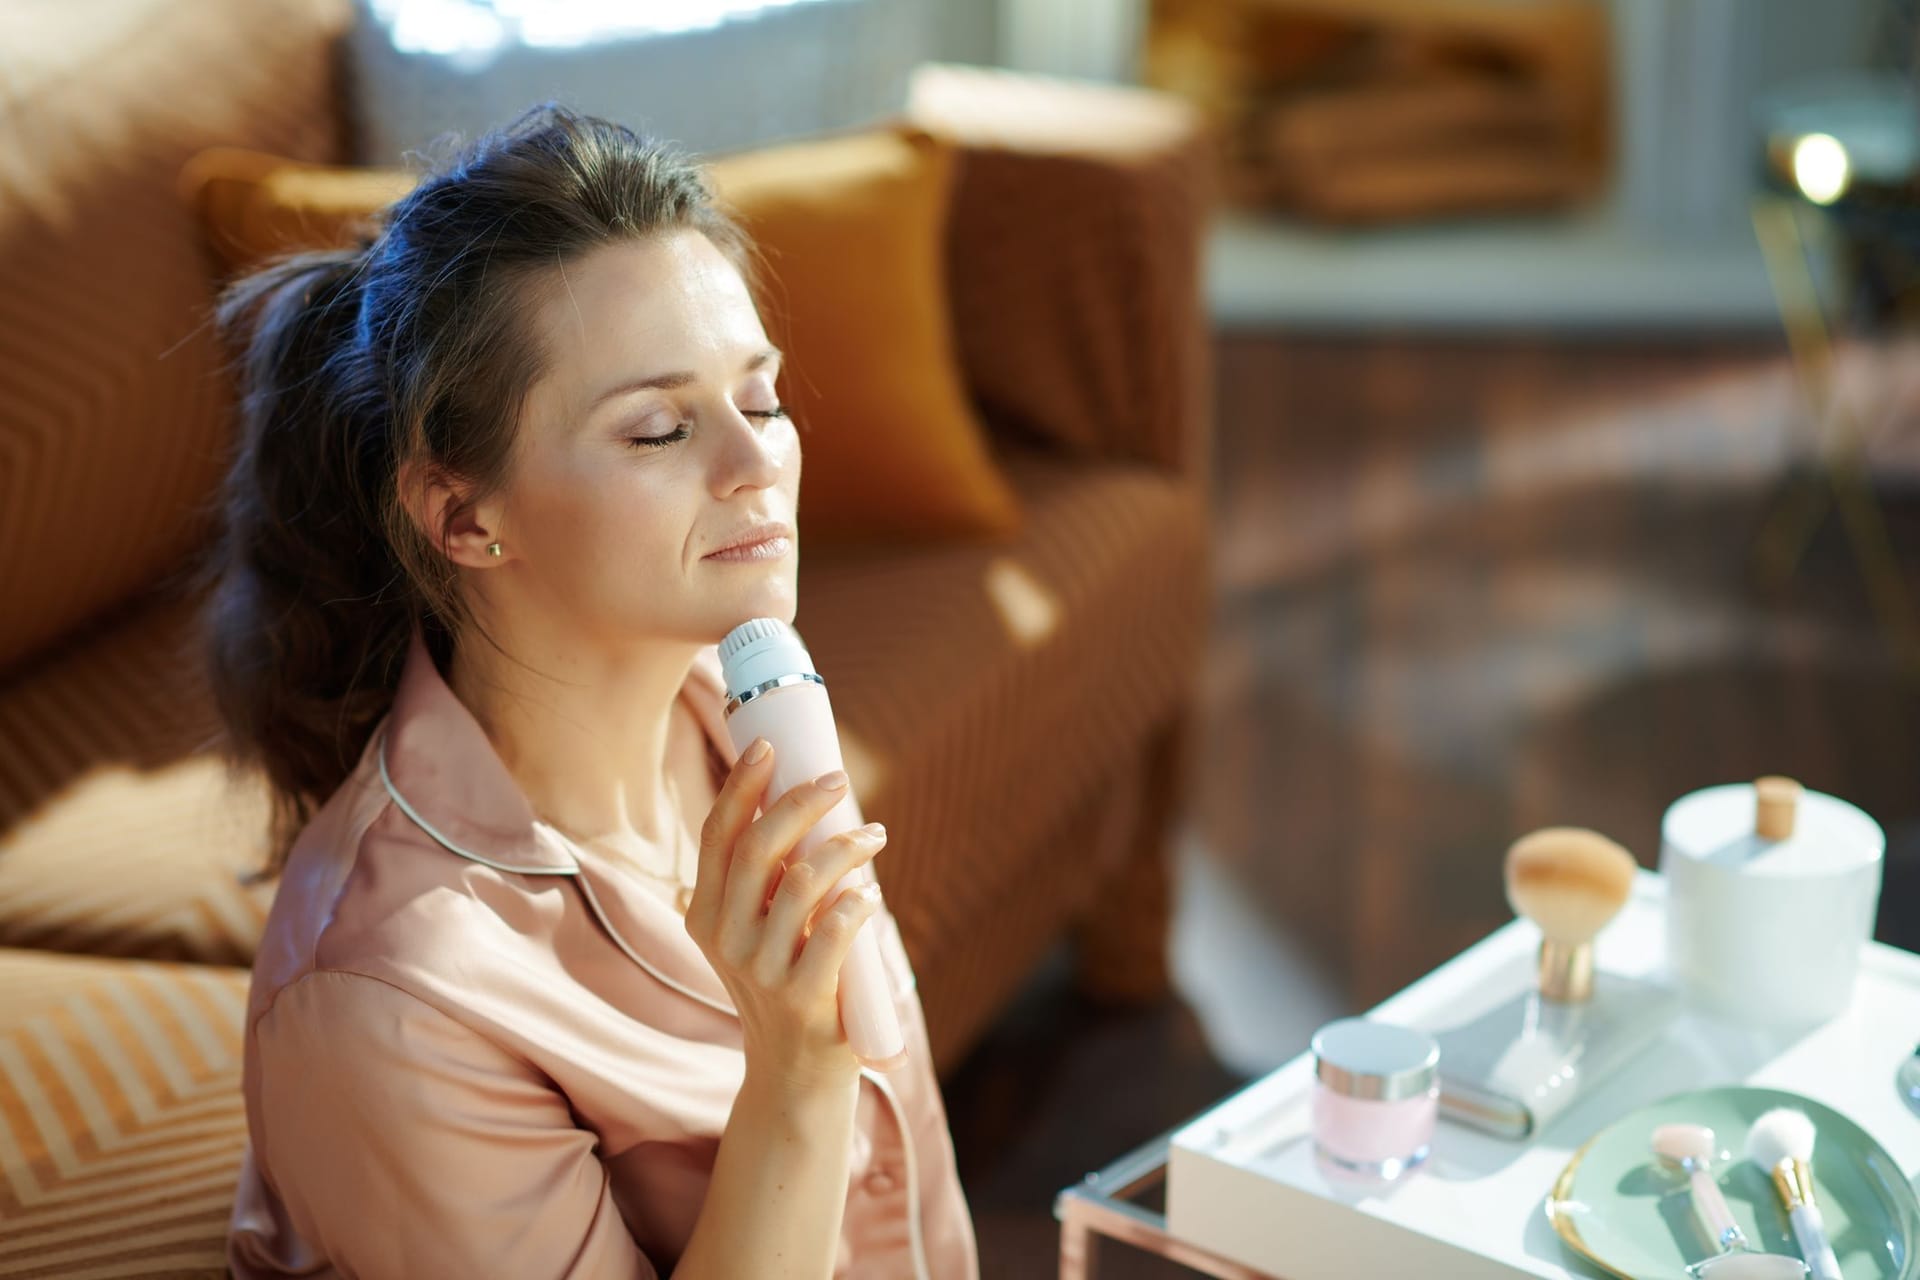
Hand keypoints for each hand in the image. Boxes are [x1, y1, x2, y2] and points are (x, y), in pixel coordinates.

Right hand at [684, 739, 887, 1093]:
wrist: (793, 1074)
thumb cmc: (785, 984)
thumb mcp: (753, 934)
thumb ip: (763, 882)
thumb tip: (802, 799)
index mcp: (705, 915)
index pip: (716, 836)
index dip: (741, 785)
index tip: (768, 746)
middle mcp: (725, 940)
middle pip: (757, 849)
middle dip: (800, 802)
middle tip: (837, 779)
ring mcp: (762, 971)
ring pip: (803, 883)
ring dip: (846, 848)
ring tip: (874, 837)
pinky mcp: (804, 998)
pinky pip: (834, 932)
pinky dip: (858, 903)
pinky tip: (871, 893)